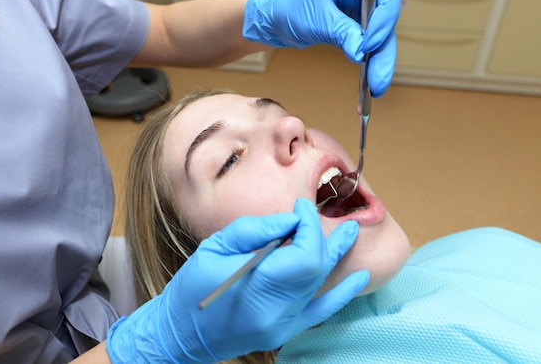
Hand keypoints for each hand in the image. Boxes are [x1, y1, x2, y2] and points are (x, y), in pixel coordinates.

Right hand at [106, 198, 368, 362]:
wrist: (181, 333)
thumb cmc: (191, 287)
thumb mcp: (215, 247)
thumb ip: (255, 231)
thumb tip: (291, 219)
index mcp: (255, 285)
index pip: (304, 253)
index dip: (309, 226)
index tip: (300, 207)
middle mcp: (275, 309)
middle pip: (316, 267)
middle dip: (320, 236)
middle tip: (313, 215)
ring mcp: (283, 324)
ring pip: (321, 284)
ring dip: (334, 255)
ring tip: (351, 232)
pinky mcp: (285, 332)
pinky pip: (321, 312)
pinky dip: (341, 293)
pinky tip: (359, 277)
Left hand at [243, 0, 401, 96]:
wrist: (276, 22)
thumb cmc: (289, 10)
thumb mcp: (316, 20)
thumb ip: (341, 32)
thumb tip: (362, 52)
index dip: (385, 15)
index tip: (370, 42)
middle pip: (387, 17)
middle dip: (384, 49)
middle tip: (378, 77)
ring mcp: (360, 8)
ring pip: (382, 35)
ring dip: (381, 61)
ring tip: (377, 87)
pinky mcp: (358, 26)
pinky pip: (372, 45)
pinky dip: (372, 63)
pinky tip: (372, 82)